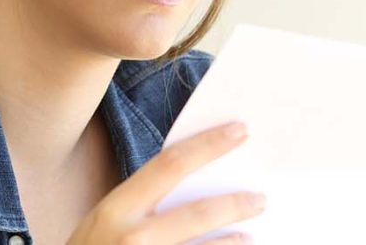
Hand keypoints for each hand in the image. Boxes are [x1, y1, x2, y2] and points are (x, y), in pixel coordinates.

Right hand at [66, 121, 264, 243]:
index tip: (240, 131)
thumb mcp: (105, 221)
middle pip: (199, 212)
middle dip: (236, 203)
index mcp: (117, 208)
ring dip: (234, 242)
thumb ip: (143, 203)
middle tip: (260, 197)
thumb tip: (199, 181)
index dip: (209, 144)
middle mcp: (131, 237)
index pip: (171, 163)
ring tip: (249, 236)